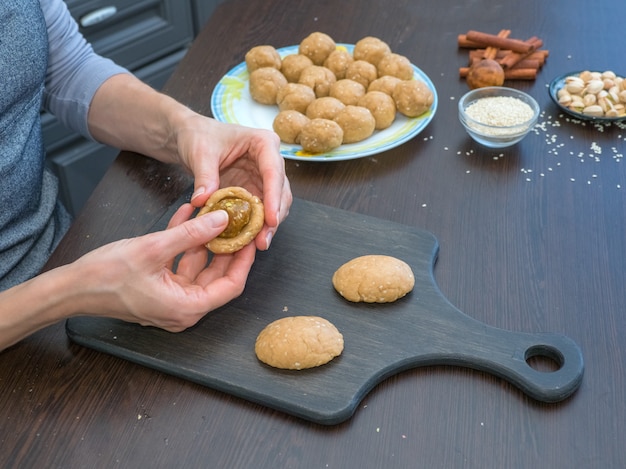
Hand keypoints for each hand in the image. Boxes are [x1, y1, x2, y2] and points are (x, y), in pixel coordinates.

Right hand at [73, 204, 256, 331]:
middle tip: (236, 223)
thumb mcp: (153, 248)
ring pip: (198, 268)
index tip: (251, 238)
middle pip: (217, 276)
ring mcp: (171, 301)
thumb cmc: (106, 277)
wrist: (71, 289)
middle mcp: (183, 309)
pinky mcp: (160, 291)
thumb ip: (191, 234)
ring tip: (210, 213)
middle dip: (226, 247)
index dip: (244, 261)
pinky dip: (183, 245)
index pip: (230, 286)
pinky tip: (186, 218)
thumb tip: (221, 220)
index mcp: (187, 307)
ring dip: (202, 241)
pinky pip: (180, 266)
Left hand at [171, 115, 291, 250]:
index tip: (271, 219)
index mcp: (264, 143)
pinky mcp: (255, 191)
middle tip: (263, 240)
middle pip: (281, 192)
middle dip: (274, 217)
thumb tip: (203, 202)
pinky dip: (255, 226)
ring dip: (268, 226)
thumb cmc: (199, 136)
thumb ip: (204, 176)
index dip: (274, 197)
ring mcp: (263, 178)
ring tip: (258, 244)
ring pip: (275, 205)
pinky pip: (260, 211)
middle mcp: (270, 161)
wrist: (191, 138)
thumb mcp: (200, 153)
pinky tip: (249, 240)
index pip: (273, 172)